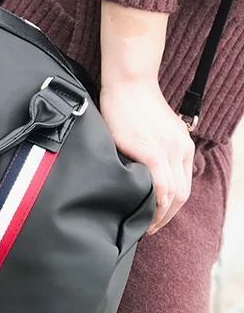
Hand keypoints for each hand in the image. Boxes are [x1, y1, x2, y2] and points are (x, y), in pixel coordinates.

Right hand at [99, 80, 193, 234]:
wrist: (128, 83)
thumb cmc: (133, 105)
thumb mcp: (154, 130)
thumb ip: (155, 150)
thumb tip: (144, 172)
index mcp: (183, 146)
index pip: (184, 186)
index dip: (172, 208)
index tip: (157, 219)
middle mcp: (180, 149)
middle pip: (182, 194)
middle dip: (168, 217)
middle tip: (151, 228)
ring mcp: (167, 149)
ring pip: (173, 193)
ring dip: (161, 214)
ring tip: (145, 224)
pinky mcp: (151, 149)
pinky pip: (159, 182)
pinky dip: (156, 199)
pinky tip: (145, 208)